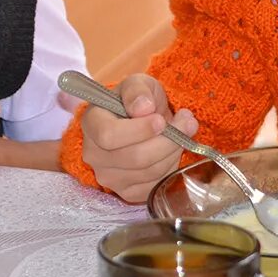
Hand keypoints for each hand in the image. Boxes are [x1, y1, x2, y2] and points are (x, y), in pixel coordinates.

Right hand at [80, 73, 198, 202]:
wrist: (141, 122)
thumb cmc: (136, 102)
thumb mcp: (137, 84)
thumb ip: (137, 90)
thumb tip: (143, 108)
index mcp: (91, 124)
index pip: (108, 136)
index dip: (139, 130)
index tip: (161, 120)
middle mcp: (93, 154)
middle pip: (135, 157)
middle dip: (168, 141)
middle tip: (186, 123)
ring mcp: (108, 177)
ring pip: (149, 172)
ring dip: (173, 152)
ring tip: (182, 134)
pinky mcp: (126, 192)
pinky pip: (154, 186)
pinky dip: (170, 168)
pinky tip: (171, 152)